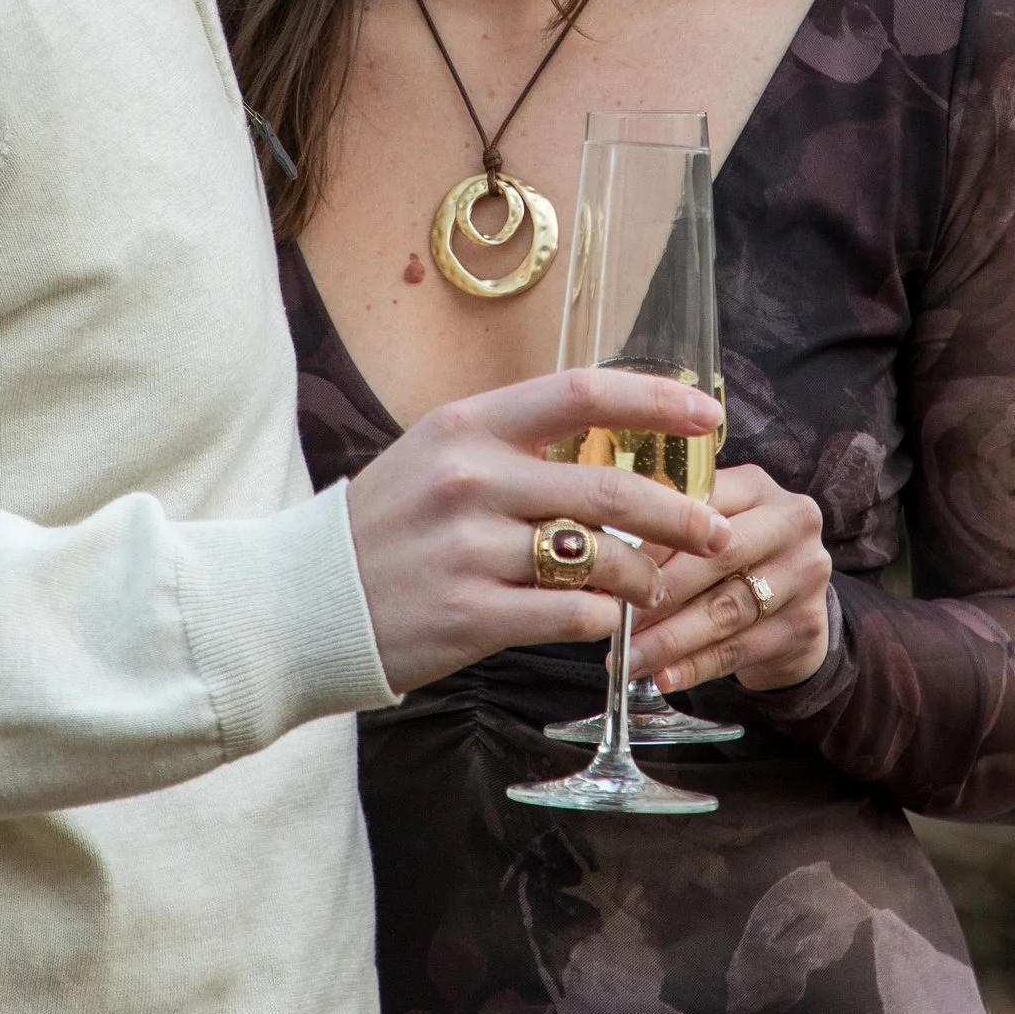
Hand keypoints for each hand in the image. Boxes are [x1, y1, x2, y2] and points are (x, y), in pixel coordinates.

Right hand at [345, 369, 727, 697]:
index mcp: (465, 427)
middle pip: (609, 488)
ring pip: (598, 558)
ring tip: (653, 585)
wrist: (299, 602)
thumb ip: (515, 448)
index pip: (580, 394)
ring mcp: (468, 550)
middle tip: (716, 531)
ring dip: (643, 575)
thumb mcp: (436, 459)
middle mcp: (469, 480)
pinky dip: (604, 618)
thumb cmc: (383, 529)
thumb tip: (616, 447)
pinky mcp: (468, 616)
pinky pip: (570, 614)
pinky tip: (605, 619)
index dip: (655, 403)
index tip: (709, 417)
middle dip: (680, 513)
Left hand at [625, 464, 832, 696]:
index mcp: (756, 486)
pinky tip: (664, 677)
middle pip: (717, 558)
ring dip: (671, 638)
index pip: (699, 505)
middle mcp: (791, 521)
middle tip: (614, 619)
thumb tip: (603, 566)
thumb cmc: (730, 564)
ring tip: (629, 657)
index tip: (609, 567)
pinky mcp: (806, 624)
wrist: (790, 611)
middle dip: (659, 593)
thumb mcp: (707, 532)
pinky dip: (696, 666)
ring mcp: (805, 573)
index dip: (651, 538)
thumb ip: (667, 534)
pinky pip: (739, 648)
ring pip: (726, 609)